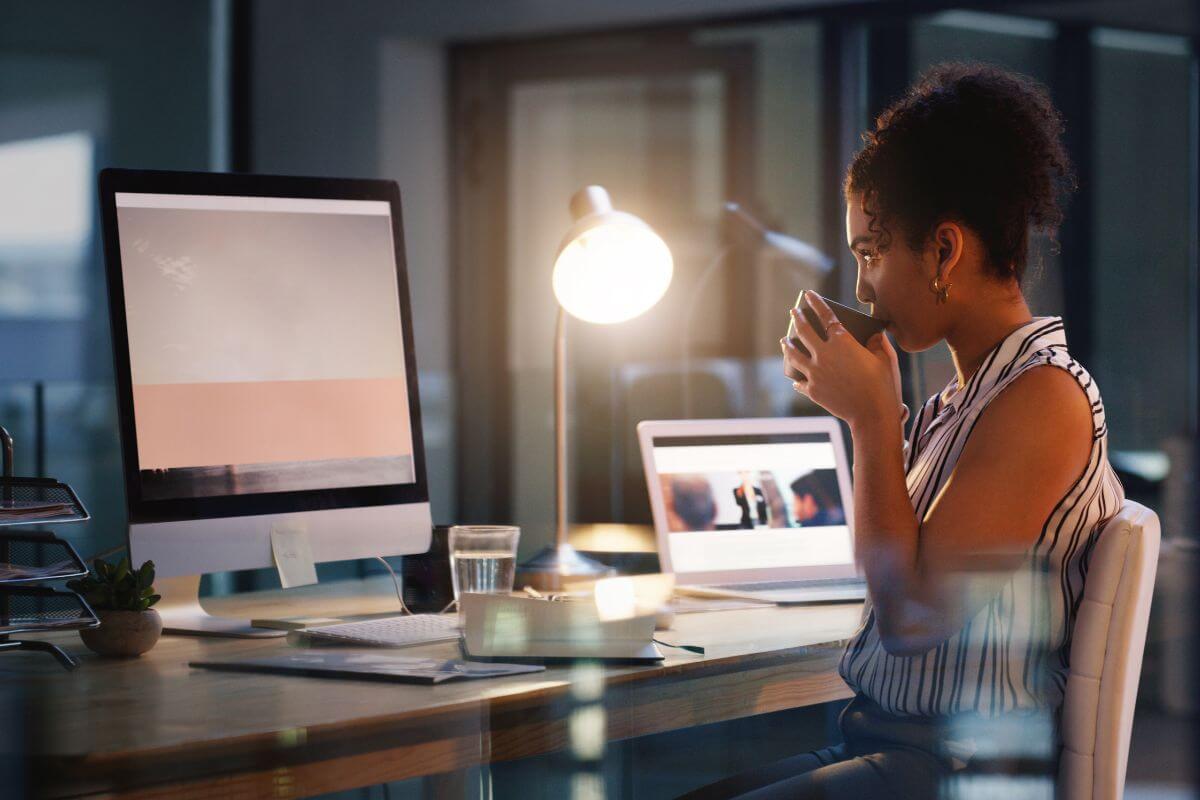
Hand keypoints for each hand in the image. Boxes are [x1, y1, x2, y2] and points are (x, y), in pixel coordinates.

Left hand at [780, 292, 900, 429]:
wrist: (872, 414)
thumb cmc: (883, 384)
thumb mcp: (885, 358)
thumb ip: (877, 342)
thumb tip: (874, 333)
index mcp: (842, 342)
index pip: (826, 316)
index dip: (816, 303)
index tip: (808, 294)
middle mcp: (824, 354)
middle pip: (804, 332)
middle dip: (797, 319)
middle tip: (793, 312)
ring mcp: (815, 373)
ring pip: (794, 355)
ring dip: (787, 346)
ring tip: (784, 340)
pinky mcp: (812, 390)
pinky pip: (800, 381)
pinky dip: (797, 377)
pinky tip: (794, 378)